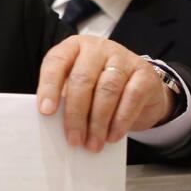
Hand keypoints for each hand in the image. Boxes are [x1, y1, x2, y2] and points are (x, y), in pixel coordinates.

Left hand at [36, 36, 174, 151]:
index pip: (56, 61)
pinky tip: (112, 136)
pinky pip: (131, 98)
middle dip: (76, 114)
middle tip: (73, 139)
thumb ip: (64, 98)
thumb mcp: (78, 87)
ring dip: (98, 122)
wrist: (140, 88)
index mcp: (74, 47)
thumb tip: (52, 125)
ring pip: (107, 90)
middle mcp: (98, 48)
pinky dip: (120, 121)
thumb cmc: (99, 87)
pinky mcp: (145, 74)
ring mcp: (123, 58)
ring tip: (92, 143)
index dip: (49, 86)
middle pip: (82, 80)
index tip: (46, 112)